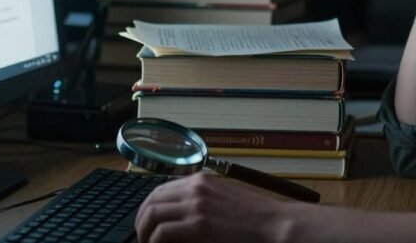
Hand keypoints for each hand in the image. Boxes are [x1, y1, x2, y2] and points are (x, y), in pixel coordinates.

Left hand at [135, 172, 294, 242]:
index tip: (146, 223)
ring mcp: (196, 205)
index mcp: (201, 179)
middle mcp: (195, 187)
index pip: (161, 190)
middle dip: (141, 221)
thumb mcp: (224, 198)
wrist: (275, 224)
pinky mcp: (198, 225)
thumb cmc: (256, 216)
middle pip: (152, 201)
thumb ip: (202, 200)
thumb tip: (180, 215)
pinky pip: (162, 233)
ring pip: (152, 215)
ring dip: (144, 233)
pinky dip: (154, 242)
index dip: (148, 208)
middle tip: (142, 238)